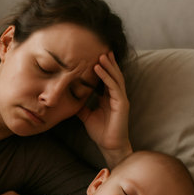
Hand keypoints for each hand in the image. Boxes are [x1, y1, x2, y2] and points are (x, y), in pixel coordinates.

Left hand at [77, 52, 131, 166]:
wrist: (109, 146)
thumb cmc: (100, 132)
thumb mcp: (87, 116)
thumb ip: (82, 106)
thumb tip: (71, 99)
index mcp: (109, 98)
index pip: (107, 79)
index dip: (103, 68)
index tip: (95, 57)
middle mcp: (116, 96)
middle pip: (113, 75)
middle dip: (108, 62)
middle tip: (102, 48)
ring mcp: (120, 99)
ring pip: (115, 78)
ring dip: (108, 65)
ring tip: (101, 54)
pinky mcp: (122, 104)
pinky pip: (113, 86)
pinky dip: (106, 76)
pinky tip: (99, 68)